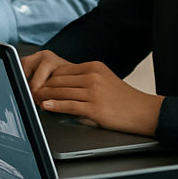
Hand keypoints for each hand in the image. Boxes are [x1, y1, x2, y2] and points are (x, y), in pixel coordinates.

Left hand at [21, 50, 163, 135]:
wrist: (146, 112)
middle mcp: (93, 76)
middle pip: (57, 80)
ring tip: (35, 101)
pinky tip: (45, 106)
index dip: (46, 78)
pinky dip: (54, 106)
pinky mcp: (95, 108)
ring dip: (44, 97)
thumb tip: (58, 84)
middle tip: (31, 94)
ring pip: (60, 92)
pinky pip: (68, 105)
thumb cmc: (124, 99)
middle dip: (42, 88)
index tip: (37, 84)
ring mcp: (94, 92)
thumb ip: (83, 79)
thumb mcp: (104, 80)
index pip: (61, 70)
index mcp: (94, 67)